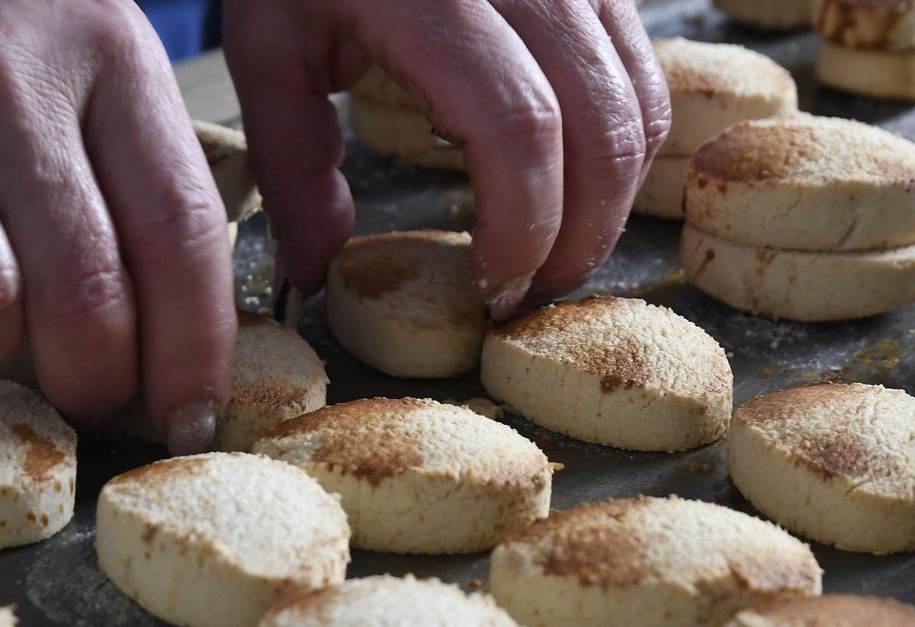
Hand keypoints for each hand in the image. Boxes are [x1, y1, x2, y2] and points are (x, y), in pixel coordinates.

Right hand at [0, 0, 235, 453]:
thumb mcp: (77, 43)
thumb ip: (131, 157)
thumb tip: (184, 319)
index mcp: (105, 52)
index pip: (183, 231)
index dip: (196, 348)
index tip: (191, 414)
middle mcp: (4, 78)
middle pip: (88, 292)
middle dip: (97, 382)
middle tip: (86, 395)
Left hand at [224, 0, 670, 318]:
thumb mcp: (269, 45)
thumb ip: (292, 163)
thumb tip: (316, 270)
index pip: (519, 127)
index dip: (522, 225)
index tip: (489, 285)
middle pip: (600, 127)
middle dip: (578, 236)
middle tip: (529, 295)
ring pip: (640, 105)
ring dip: (612, 202)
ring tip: (554, 253)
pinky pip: (645, 74)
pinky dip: (622, 148)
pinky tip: (573, 188)